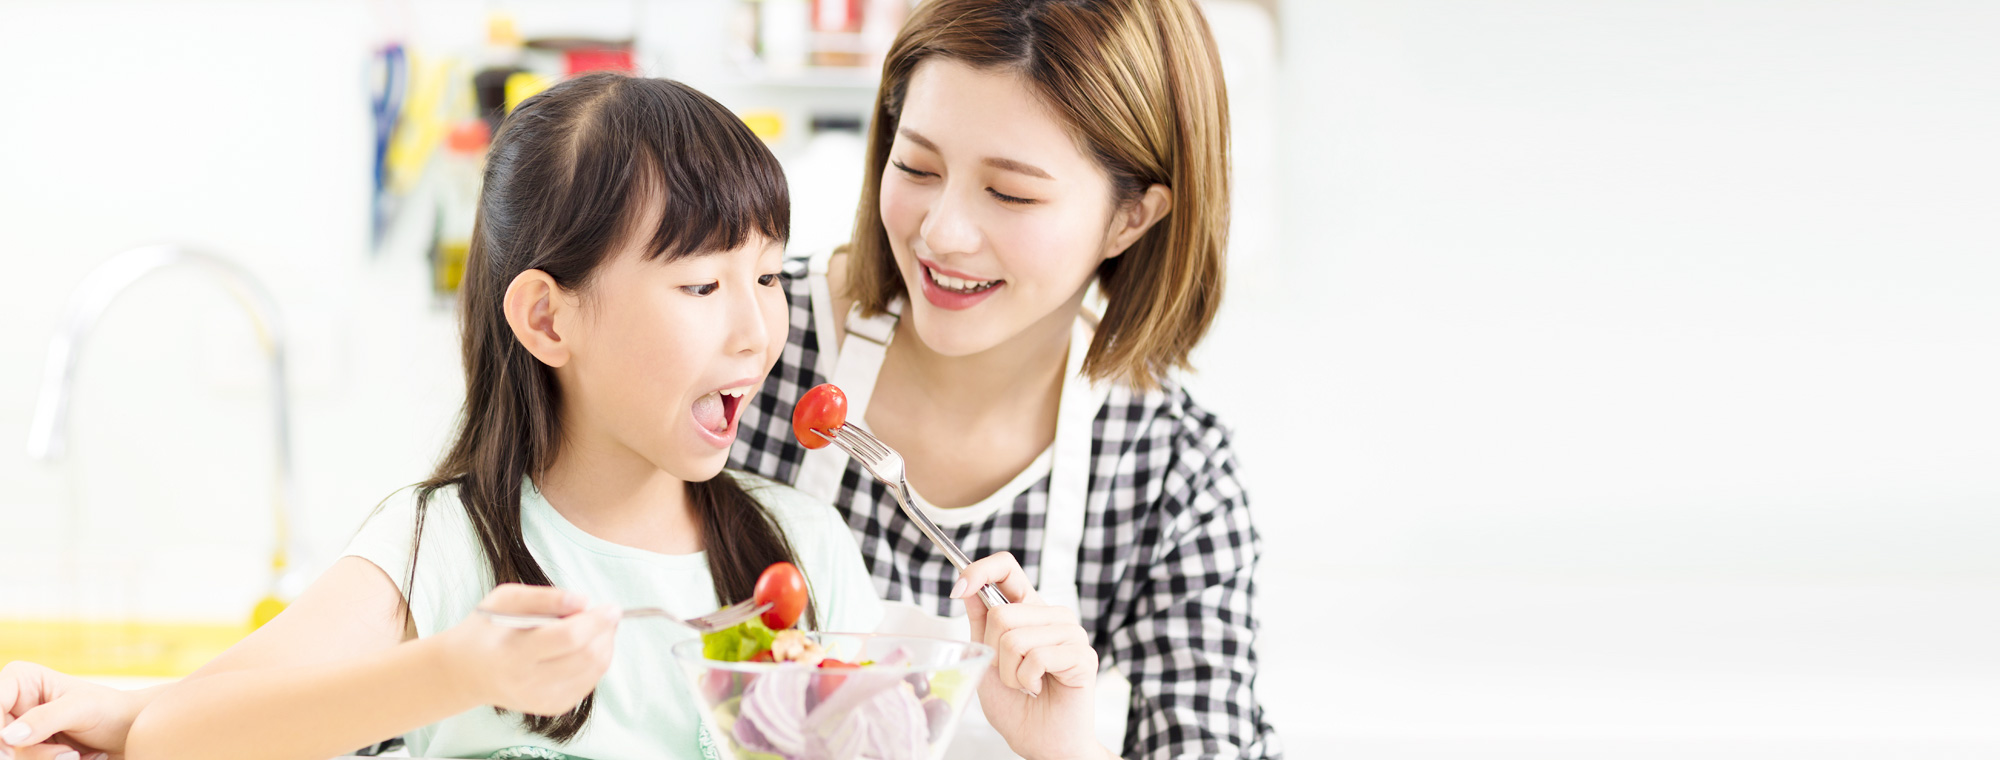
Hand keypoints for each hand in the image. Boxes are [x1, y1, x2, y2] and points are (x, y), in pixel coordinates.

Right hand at [0, 660, 150, 759]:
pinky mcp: (30, 751)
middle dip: (32, 751)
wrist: (131, 734)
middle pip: (1, 737)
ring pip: (15, 756)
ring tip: (77, 755)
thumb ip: (45, 719)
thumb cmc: (110, 710)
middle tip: (69, 755)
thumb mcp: (81, 708)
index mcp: (19, 680)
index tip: (12, 749)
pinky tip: (77, 759)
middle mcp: (12, 706)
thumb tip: (8, 735)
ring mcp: (19, 732)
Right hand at [434, 584, 620, 715]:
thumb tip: (584, 601)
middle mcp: (528, 682)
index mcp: (513, 653)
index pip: (569, 638)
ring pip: (594, 672)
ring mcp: (541, 699)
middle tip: (607, 615)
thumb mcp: (504, 599)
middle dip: (606, 633)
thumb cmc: (486, 629)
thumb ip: (544, 597)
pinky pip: (588, 684)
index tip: (612, 607)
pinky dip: (596, 663)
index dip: (597, 621)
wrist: (465, 672)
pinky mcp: (551, 707)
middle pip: (587, 657)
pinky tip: (585, 648)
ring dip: (606, 646)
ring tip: (598, 629)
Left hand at [957, 553, 1111, 759]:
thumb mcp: (987, 659)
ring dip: (1010, 671)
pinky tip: (1040, 688)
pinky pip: (1037, 657)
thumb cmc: (1017, 706)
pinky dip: (1027, 679)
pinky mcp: (1082, 655)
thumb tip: (967, 586)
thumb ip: (981, 622)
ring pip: (1015, 636)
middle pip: (1001, 611)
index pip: (1007, 567)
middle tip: (1010, 674)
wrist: (1041, 742)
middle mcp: (1052, 615)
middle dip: (993, 651)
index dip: (979, 570)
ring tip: (1026, 684)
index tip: (958, 588)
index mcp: (1028, 610)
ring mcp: (1070, 633)